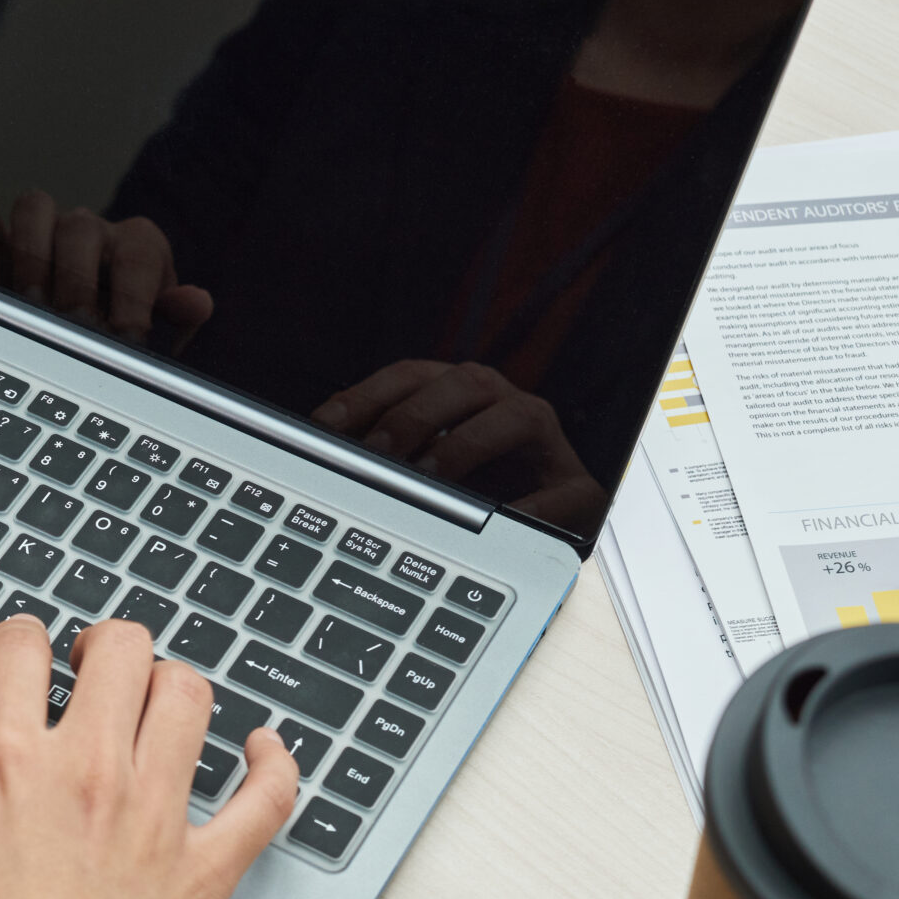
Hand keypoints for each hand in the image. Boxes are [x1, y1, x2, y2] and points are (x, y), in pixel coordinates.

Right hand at [0, 192, 213, 352]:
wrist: (83, 342)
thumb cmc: (124, 342)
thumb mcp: (160, 340)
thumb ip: (179, 322)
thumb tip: (195, 301)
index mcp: (137, 246)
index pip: (137, 252)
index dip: (132, 296)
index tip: (124, 340)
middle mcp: (90, 230)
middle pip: (80, 225)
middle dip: (76, 282)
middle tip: (72, 327)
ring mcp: (42, 233)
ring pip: (32, 206)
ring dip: (28, 258)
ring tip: (29, 308)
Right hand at [0, 617, 297, 898]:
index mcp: (2, 765)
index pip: (19, 644)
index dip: (16, 643)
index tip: (18, 664)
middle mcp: (87, 773)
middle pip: (120, 647)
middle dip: (102, 644)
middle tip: (89, 668)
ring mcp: (157, 818)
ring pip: (191, 696)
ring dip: (169, 687)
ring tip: (151, 708)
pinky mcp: (209, 871)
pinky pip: (269, 795)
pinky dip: (274, 763)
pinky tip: (260, 753)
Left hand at [314, 360, 608, 526]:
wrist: (548, 520)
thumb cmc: (475, 491)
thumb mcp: (419, 469)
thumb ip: (379, 457)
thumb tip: (321, 461)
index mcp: (460, 394)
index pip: (410, 375)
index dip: (366, 395)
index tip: (324, 427)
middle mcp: (503, 405)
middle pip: (464, 384)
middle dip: (414, 415)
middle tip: (374, 452)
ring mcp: (544, 442)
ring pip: (516, 418)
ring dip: (466, 445)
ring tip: (429, 479)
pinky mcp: (577, 486)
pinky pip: (559, 491)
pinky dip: (529, 506)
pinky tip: (493, 523)